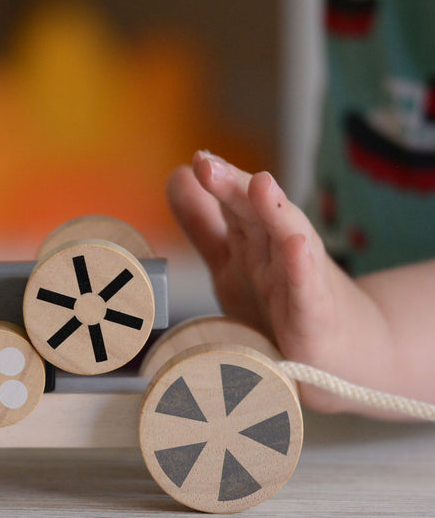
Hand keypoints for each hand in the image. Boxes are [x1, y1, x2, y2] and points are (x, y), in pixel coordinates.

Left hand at [167, 152, 392, 410]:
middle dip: (235, 187)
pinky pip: (307, 291)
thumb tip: (176, 174)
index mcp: (252, 241)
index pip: (234, 204)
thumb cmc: (280, 307)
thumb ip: (202, 224)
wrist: (341, 357)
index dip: (217, 182)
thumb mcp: (230, 263)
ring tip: (260, 184)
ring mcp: (298, 282)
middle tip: (208, 165)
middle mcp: (276, 253)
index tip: (198, 160)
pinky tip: (297, 245)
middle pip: (256, 214)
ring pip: (287, 240)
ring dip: (274, 212)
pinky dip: (302, 269)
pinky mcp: (315, 317)